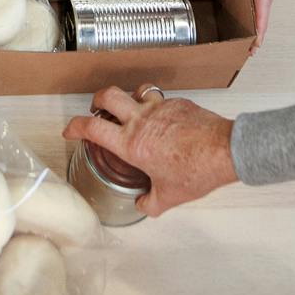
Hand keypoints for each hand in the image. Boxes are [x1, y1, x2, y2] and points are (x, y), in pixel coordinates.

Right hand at [63, 87, 237, 216]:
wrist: (224, 150)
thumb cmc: (196, 171)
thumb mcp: (169, 197)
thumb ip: (150, 203)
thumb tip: (143, 205)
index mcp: (131, 143)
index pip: (91, 128)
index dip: (74, 126)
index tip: (70, 130)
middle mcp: (141, 120)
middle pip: (107, 95)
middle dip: (96, 100)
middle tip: (97, 110)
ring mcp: (160, 108)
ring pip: (134, 90)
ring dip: (128, 97)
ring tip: (130, 109)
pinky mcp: (178, 103)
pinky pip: (160, 98)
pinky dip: (155, 105)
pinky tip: (163, 119)